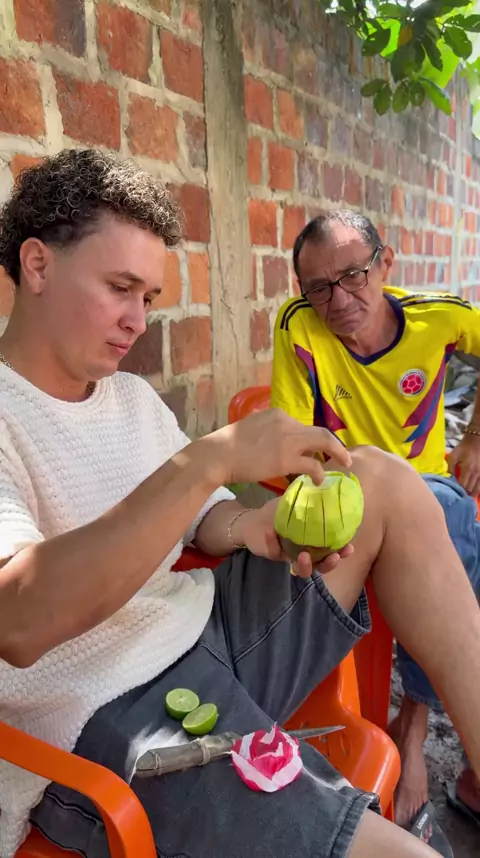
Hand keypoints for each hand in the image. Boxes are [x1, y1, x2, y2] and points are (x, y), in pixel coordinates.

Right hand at [199, 409, 351, 486]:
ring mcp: (288, 440)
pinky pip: (313, 465)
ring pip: (323, 443)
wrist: (218, 454)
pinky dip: (320, 472)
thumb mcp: (250, 428)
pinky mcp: (286, 459)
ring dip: (336, 454)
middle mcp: (286, 423)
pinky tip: (321, 481)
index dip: (313, 439)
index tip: (318, 449)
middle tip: (344, 456)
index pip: (302, 426)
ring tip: (343, 465)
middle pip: (320, 431)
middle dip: (335, 444)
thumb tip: (272, 443)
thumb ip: (266, 431)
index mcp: (277, 414)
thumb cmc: (227, 446)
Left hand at [233, 499, 353, 576]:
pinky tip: (271, 533)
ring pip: (303, 569)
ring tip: (305, 555)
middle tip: (333, 556)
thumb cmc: (278, 513)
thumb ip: (309, 498)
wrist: (254, 521)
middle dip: (329, 564)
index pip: (333, 550)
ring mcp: (290, 556)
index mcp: (314, 542)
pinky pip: (275, 553)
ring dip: (307, 565)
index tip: (349, 547)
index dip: (342, 551)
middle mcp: (305, 552)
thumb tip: (324, 483)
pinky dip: (273, 543)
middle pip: (322, 566)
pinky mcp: (274, 555)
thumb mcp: (295, 503)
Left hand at [448, 434, 479, 496]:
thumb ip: (450, 469)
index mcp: (467, 469)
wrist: (476, 441)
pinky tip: (473, 495)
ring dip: (471, 495)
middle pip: (470, 489)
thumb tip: (448, 480)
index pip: (462, 485)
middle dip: (463, 495)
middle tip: (457, 499)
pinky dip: (477, 491)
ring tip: (465, 499)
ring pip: (477, 489)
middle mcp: (476, 473)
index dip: (458, 492)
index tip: (452, 495)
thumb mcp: (453, 456)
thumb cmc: (463, 448)